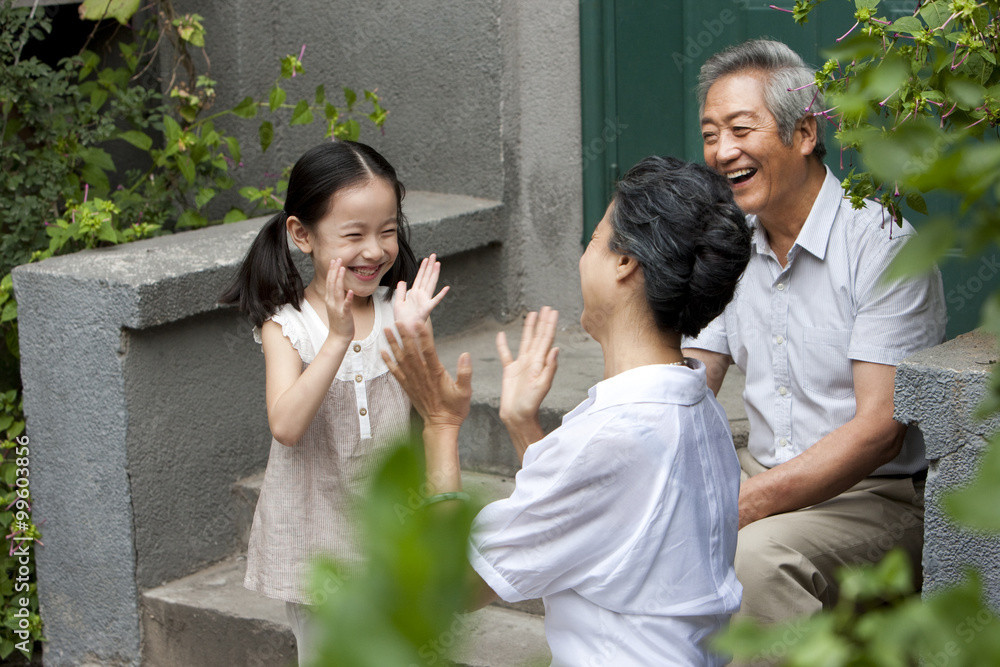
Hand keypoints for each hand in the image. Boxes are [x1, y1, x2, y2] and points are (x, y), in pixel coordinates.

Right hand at [324, 258, 353, 341]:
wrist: (338, 336)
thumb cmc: (339, 321)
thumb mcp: (336, 305)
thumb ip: (336, 295)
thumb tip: (338, 285)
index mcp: (329, 299)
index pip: (329, 281)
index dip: (332, 270)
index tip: (334, 260)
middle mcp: (331, 301)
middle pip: (332, 283)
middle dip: (334, 270)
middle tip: (337, 259)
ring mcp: (337, 308)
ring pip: (337, 291)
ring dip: (339, 279)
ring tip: (342, 269)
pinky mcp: (344, 314)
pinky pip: (346, 305)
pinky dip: (348, 298)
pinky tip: (350, 291)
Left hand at [382, 321, 471, 428]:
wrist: (441, 425)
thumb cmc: (455, 408)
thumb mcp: (466, 392)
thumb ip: (465, 373)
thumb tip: (466, 354)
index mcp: (436, 374)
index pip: (429, 351)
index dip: (424, 337)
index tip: (418, 323)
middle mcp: (422, 376)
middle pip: (412, 352)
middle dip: (404, 336)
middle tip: (398, 321)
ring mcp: (413, 381)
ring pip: (401, 360)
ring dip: (394, 344)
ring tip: (387, 330)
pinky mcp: (408, 387)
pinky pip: (396, 373)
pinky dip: (389, 362)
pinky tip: (383, 352)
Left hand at [393, 254, 448, 333]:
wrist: (404, 330)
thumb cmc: (402, 319)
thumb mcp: (398, 302)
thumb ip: (401, 291)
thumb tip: (402, 281)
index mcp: (415, 294)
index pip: (419, 278)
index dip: (423, 268)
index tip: (426, 259)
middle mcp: (421, 295)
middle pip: (426, 278)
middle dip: (430, 266)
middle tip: (434, 256)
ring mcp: (425, 301)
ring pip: (430, 285)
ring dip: (434, 274)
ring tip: (438, 264)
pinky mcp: (427, 309)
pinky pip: (435, 301)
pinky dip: (441, 295)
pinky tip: (446, 288)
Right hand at [496, 308, 558, 426]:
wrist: (518, 417)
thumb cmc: (530, 405)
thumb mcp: (542, 386)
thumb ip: (549, 368)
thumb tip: (556, 349)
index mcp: (540, 363)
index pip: (546, 339)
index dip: (549, 325)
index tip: (552, 312)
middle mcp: (532, 361)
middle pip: (538, 337)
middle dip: (542, 322)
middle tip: (546, 308)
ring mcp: (521, 365)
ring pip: (525, 341)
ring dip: (528, 328)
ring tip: (531, 314)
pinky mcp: (509, 371)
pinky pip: (505, 354)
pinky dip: (503, 345)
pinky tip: (501, 335)